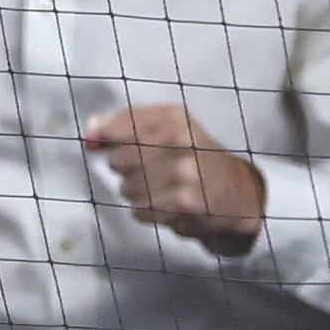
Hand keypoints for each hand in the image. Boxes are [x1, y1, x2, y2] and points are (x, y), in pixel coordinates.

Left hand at [84, 102, 267, 255]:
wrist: (238, 194)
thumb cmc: (196, 159)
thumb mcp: (168, 129)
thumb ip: (124, 125)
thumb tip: (90, 132)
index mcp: (172, 116)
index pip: (116, 126)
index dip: (108, 140)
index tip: (112, 145)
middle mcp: (179, 139)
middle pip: (117, 160)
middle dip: (127, 171)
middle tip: (153, 171)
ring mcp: (181, 171)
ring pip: (126, 188)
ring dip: (139, 194)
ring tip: (164, 189)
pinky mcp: (183, 202)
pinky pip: (139, 210)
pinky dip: (148, 212)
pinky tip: (169, 205)